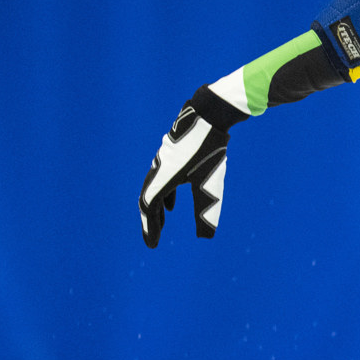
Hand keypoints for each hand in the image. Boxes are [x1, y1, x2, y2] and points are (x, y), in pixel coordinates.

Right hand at [139, 87, 243, 247]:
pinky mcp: (172, 155)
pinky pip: (162, 178)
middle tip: (154, 237)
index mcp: (163, 179)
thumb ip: (207, 211)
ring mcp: (163, 160)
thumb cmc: (209, 151)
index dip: (149, 228)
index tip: (152, 245)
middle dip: (151, 220)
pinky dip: (165, 194)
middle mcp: (158, 169)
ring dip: (157, 207)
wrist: (209, 115)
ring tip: (162, 223)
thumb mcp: (210, 184)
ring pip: (155, 188)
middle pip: (148, 199)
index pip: (149, 208)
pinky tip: (174, 200)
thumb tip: (206, 238)